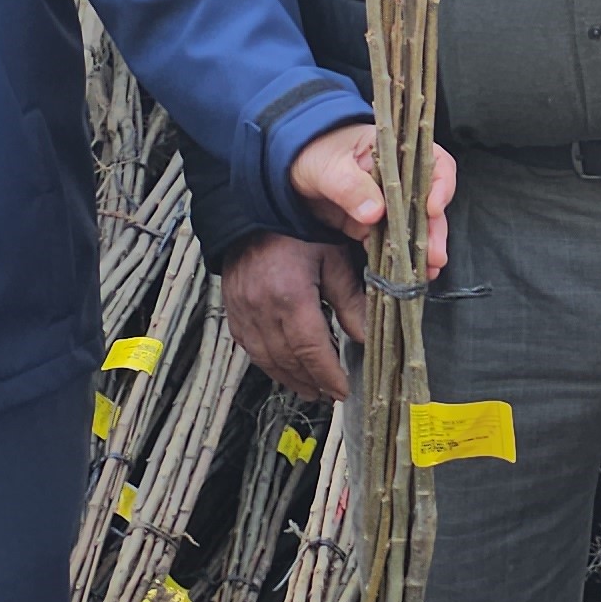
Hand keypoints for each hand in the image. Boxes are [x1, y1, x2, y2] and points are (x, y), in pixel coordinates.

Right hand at [223, 233, 365, 402]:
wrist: (253, 207)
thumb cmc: (298, 227)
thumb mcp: (333, 257)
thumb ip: (350, 300)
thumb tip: (367, 336)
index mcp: (290, 295)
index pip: (312, 349)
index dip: (329, 375)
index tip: (344, 390)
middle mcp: (262, 308)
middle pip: (289, 360)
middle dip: (313, 381)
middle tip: (333, 394)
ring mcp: (243, 310)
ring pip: (267, 358)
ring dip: (290, 378)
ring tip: (312, 389)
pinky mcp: (233, 309)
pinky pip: (249, 347)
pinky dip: (268, 362)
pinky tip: (283, 368)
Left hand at [288, 123, 452, 278]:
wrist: (287, 167)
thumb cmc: (312, 150)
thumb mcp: (329, 165)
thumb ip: (351, 187)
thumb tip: (376, 214)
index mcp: (395, 152)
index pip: (434, 163)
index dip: (441, 185)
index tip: (432, 208)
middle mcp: (398, 178)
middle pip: (428, 202)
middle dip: (434, 230)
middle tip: (435, 255)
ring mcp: (386, 202)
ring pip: (414, 225)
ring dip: (422, 248)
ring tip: (428, 270)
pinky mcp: (371, 224)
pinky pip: (390, 241)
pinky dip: (398, 258)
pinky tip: (403, 273)